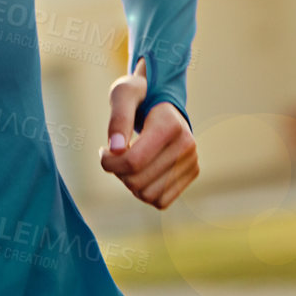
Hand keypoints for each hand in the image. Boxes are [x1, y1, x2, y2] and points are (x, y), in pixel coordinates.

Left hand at [98, 57, 198, 209]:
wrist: (163, 99)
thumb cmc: (139, 95)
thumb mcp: (123, 94)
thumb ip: (118, 118)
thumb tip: (115, 149)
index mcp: (171, 124)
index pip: (134, 161)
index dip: (110, 162)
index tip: (103, 151)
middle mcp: (187, 145)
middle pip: (139, 181)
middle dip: (118, 172)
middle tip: (114, 156)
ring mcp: (192, 161)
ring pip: (149, 195)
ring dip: (130, 184)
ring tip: (127, 163)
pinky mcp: (191, 173)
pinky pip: (161, 201)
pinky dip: (144, 192)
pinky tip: (140, 172)